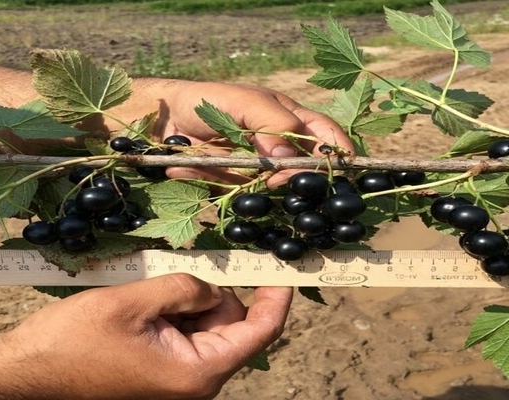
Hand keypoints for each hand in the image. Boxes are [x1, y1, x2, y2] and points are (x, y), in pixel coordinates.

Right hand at [0, 274, 292, 399]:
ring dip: (189, 302)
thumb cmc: (71, 344)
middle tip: (178, 278)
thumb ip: (184, 288)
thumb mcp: (133, 303)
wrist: (25, 375)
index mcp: (197, 372)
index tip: (285, 270)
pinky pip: (186, 333)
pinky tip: (145, 306)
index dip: (277, 299)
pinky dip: (176, 311)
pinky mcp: (163, 371)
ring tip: (146, 300)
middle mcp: (195, 381)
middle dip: (214, 294)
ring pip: (208, 326)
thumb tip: (213, 286)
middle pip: (232, 324)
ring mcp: (179, 378)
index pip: (260, 332)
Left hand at [120, 80, 353, 187]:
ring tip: (228, 170)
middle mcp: (279, 148)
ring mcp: (257, 170)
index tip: (344, 168)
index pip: (325, 135)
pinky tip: (186, 170)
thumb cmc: (207, 100)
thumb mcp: (242, 102)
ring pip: (271, 189)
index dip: (339, 151)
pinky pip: (236, 197)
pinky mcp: (234, 187)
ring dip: (253, 187)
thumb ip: (269, 122)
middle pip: (303, 170)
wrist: (164, 118)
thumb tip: (288, 156)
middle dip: (292, 177)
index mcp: (289, 120)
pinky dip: (214, 187)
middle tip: (271, 176)